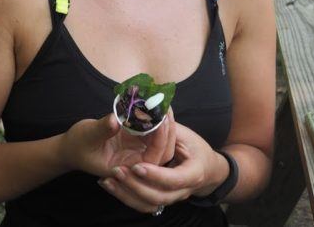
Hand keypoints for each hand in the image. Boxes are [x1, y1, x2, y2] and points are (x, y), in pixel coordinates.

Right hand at [62, 108, 175, 177]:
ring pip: (159, 139)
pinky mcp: (136, 138)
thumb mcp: (87, 136)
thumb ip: (102, 130)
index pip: (152, 160)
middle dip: (167, 130)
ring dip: (163, 121)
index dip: (160, 141)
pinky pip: (151, 128)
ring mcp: (137, 150)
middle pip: (162, 151)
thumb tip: (115, 119)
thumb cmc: (78, 145)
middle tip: (166, 107)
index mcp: (127, 170)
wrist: (72, 146)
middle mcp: (136, 162)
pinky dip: (153, 116)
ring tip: (163, 101)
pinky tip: (155, 102)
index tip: (162, 121)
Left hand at [98, 121, 226, 213]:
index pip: (174, 179)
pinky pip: (142, 204)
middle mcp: (182, 190)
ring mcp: (171, 198)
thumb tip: (153, 110)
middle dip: (136, 186)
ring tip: (107, 180)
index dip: (156, 175)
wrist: (207, 168)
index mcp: (193, 173)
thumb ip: (168, 127)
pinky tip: (108, 184)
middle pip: (158, 197)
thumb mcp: (185, 135)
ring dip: (126, 194)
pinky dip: (125, 196)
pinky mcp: (160, 198)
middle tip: (117, 171)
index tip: (137, 166)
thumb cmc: (196, 147)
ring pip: (147, 204)